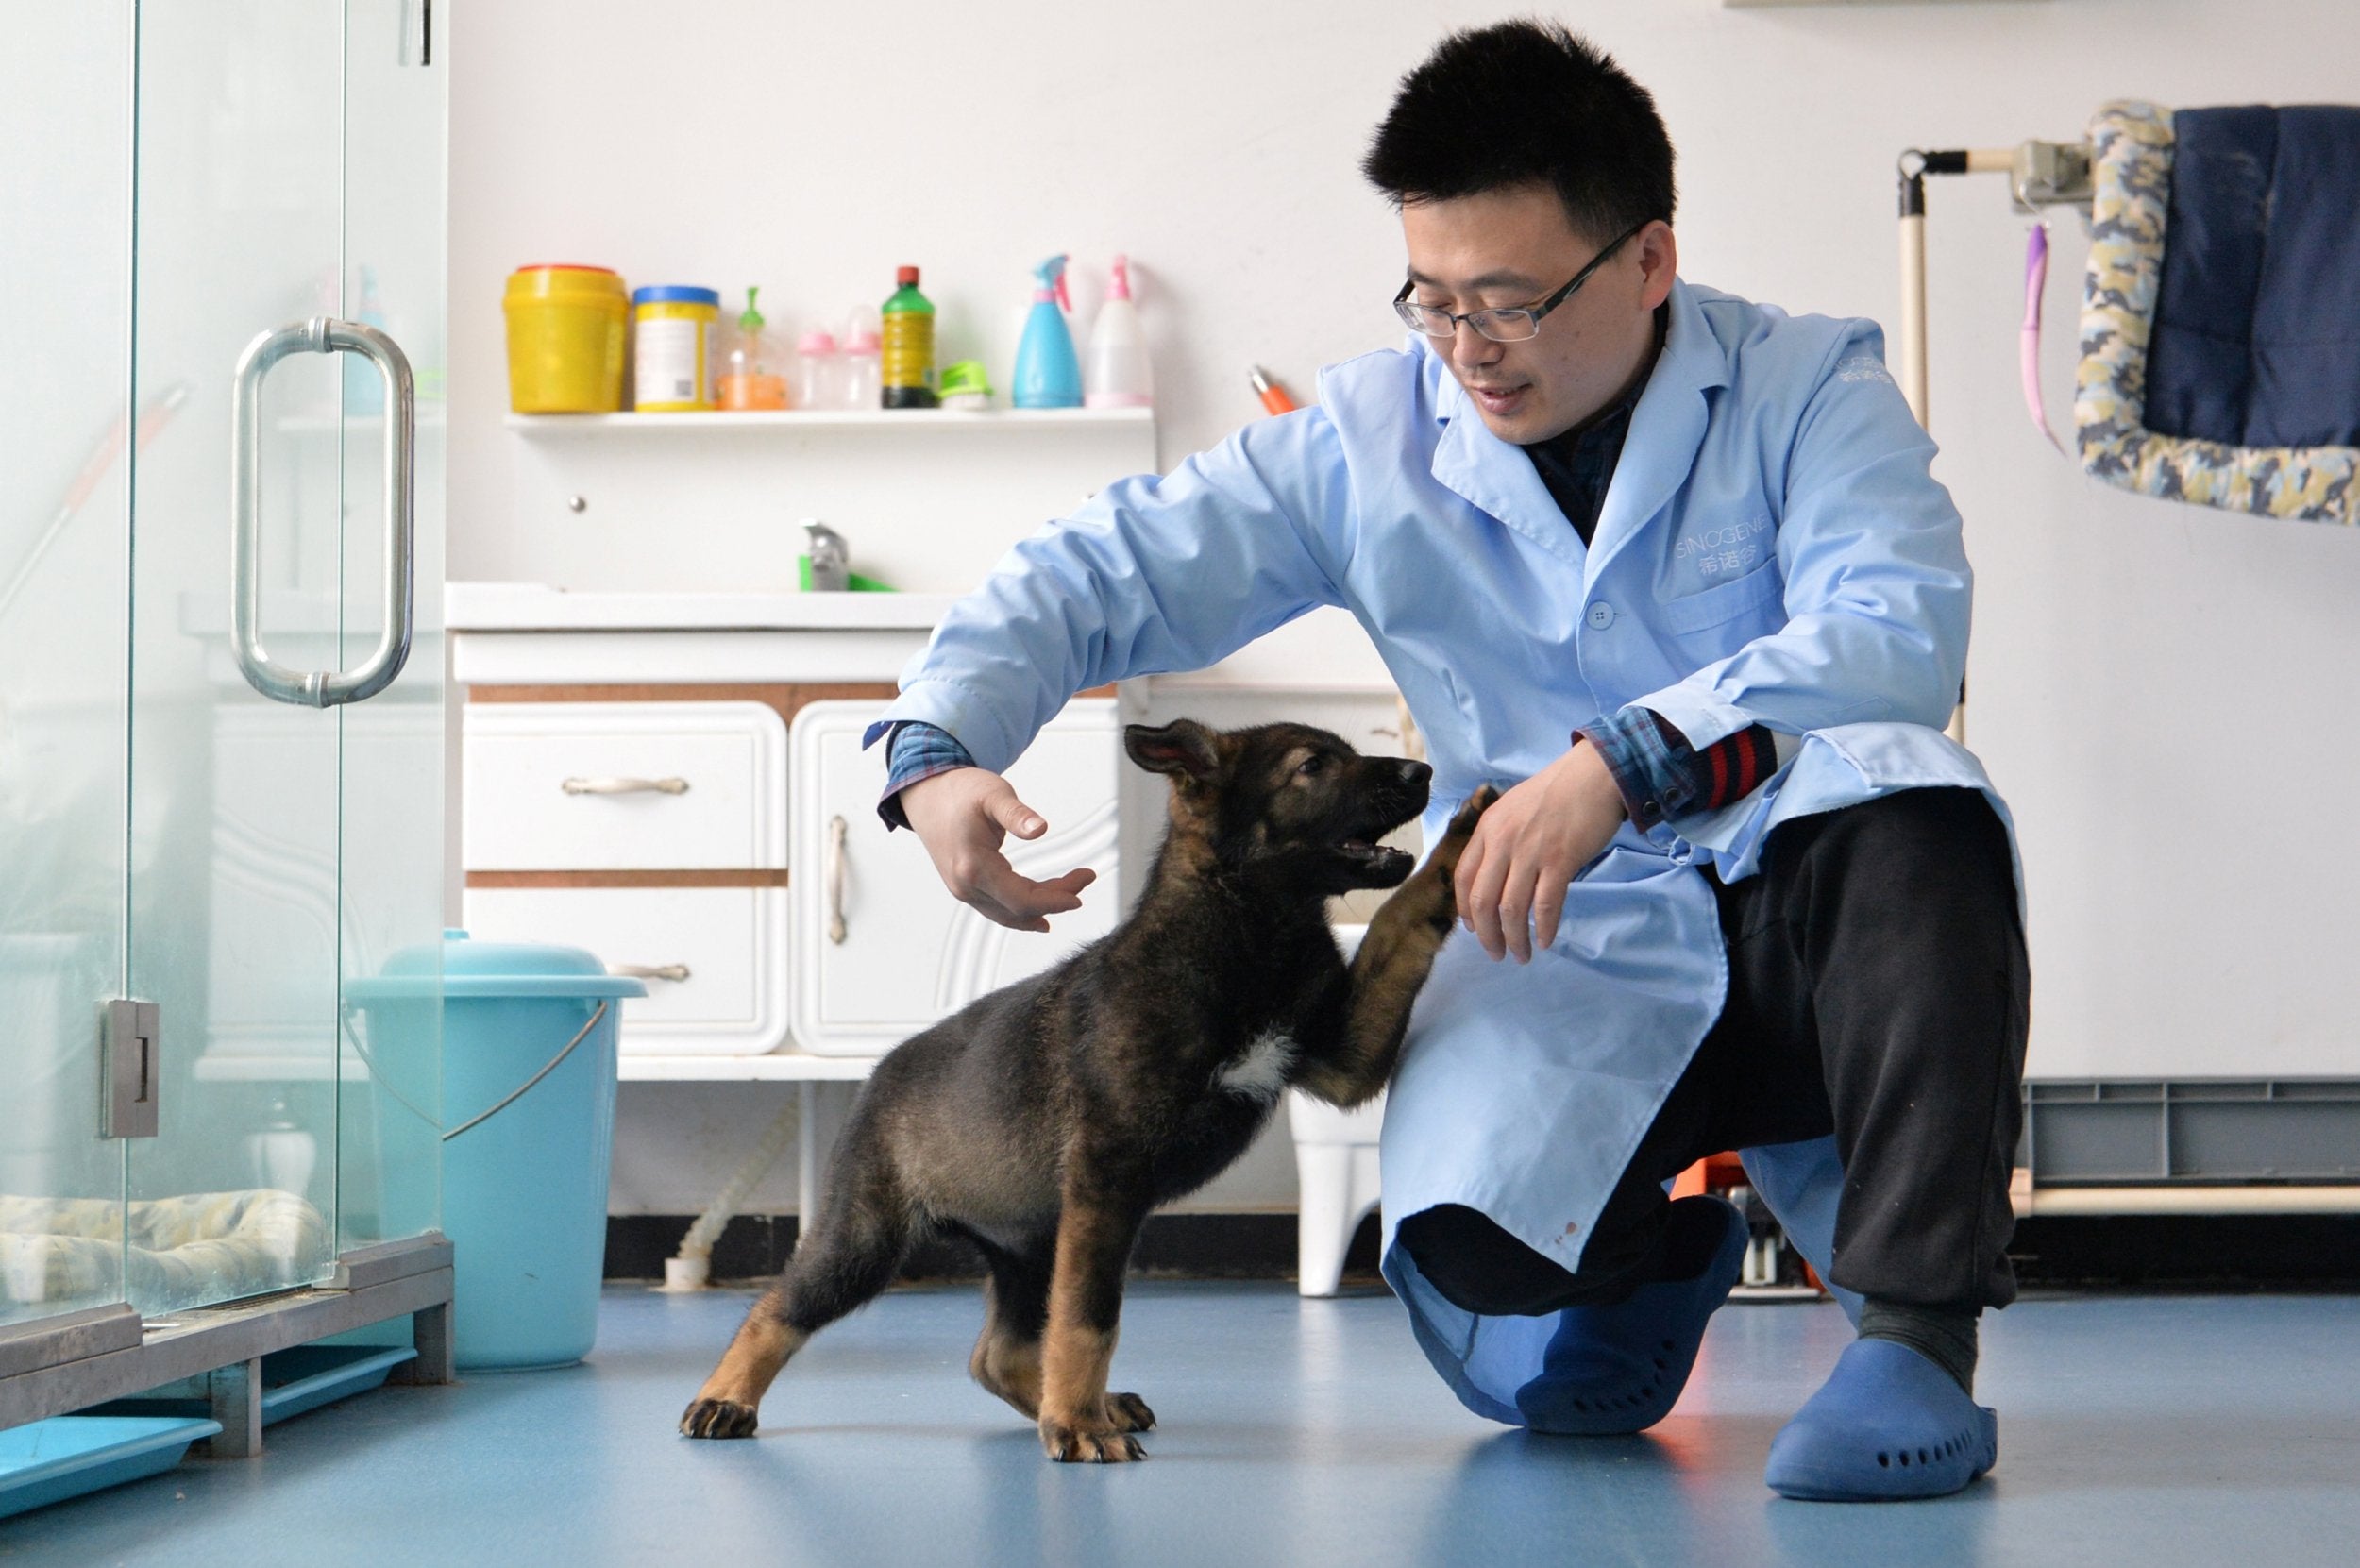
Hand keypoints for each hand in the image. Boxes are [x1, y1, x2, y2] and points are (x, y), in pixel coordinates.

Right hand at [899, 767, 1096, 931]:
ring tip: (1071, 889)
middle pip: (1019, 910)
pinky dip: (1023, 910)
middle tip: (1084, 877)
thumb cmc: (960, 791)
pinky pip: (999, 908)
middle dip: (1055, 899)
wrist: (927, 794)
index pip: (1021, 899)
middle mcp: (965, 886)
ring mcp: (963, 890)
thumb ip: (1017, 814)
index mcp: (973, 867)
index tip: (1080, 891)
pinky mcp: (965, 887)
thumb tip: (1040, 829)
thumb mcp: (993, 794)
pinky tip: (1041, 915)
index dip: (1054, 900)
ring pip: (1009, 913)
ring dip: (1042, 906)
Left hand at [1453, 743, 1625, 962]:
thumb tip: (1496, 878)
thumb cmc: (1557, 792)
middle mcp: (1503, 841)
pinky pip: (1545, 905)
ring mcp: (1531, 851)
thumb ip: (1500, 838)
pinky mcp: (1560, 860)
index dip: (1465, 910)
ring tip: (1521, 955)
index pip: (1463, 878)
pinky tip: (1546, 940)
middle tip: (1496, 954)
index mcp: (1487, 828)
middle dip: (1487, 935)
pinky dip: (1544, 927)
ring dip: (1515, 939)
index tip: (1474, 929)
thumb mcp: (1513, 808)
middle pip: (1483, 901)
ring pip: (1512, 909)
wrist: (1596, 774)